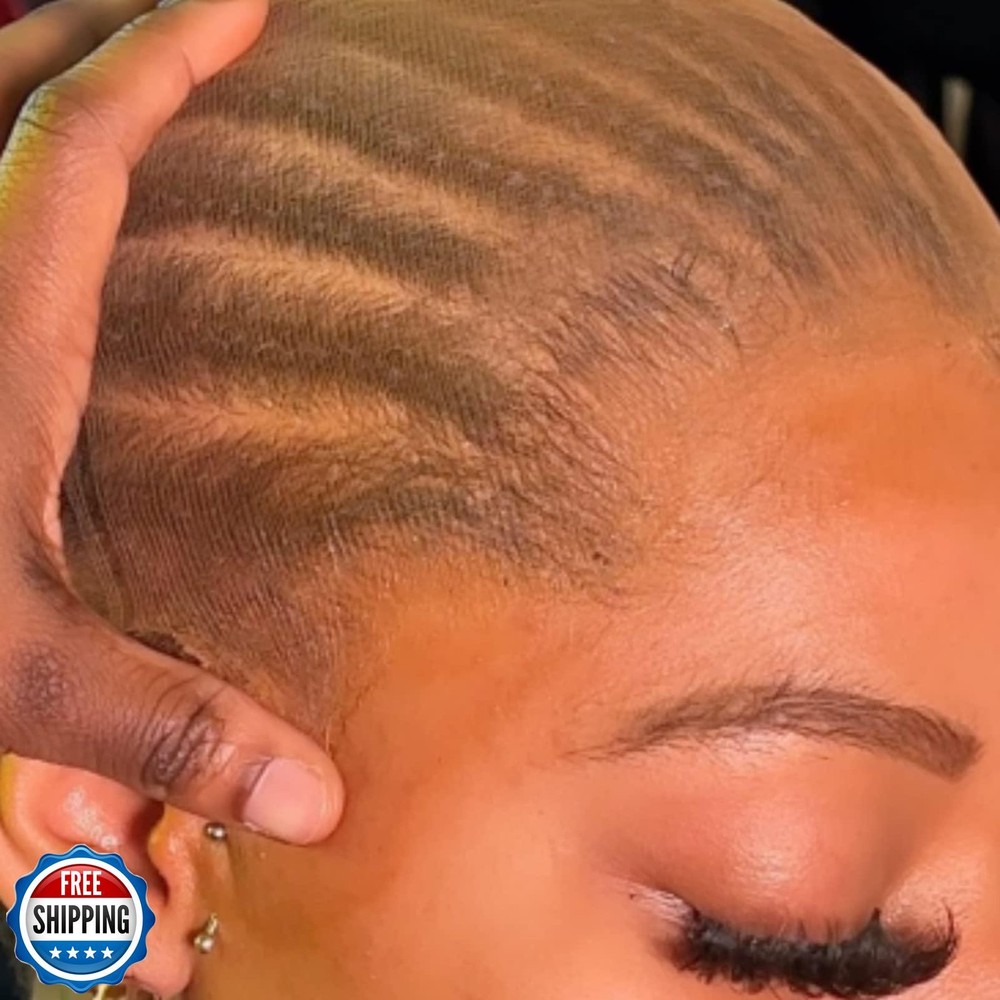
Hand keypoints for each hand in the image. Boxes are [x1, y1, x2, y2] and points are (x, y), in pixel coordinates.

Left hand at [0, 0, 343, 843]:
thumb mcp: (12, 675)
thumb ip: (170, 725)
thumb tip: (324, 798)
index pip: (81, 140)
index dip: (165, 58)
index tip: (244, 2)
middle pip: (2, 87)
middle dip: (95, 32)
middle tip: (191, 21)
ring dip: (26, 77)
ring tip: (105, 63)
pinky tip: (28, 220)